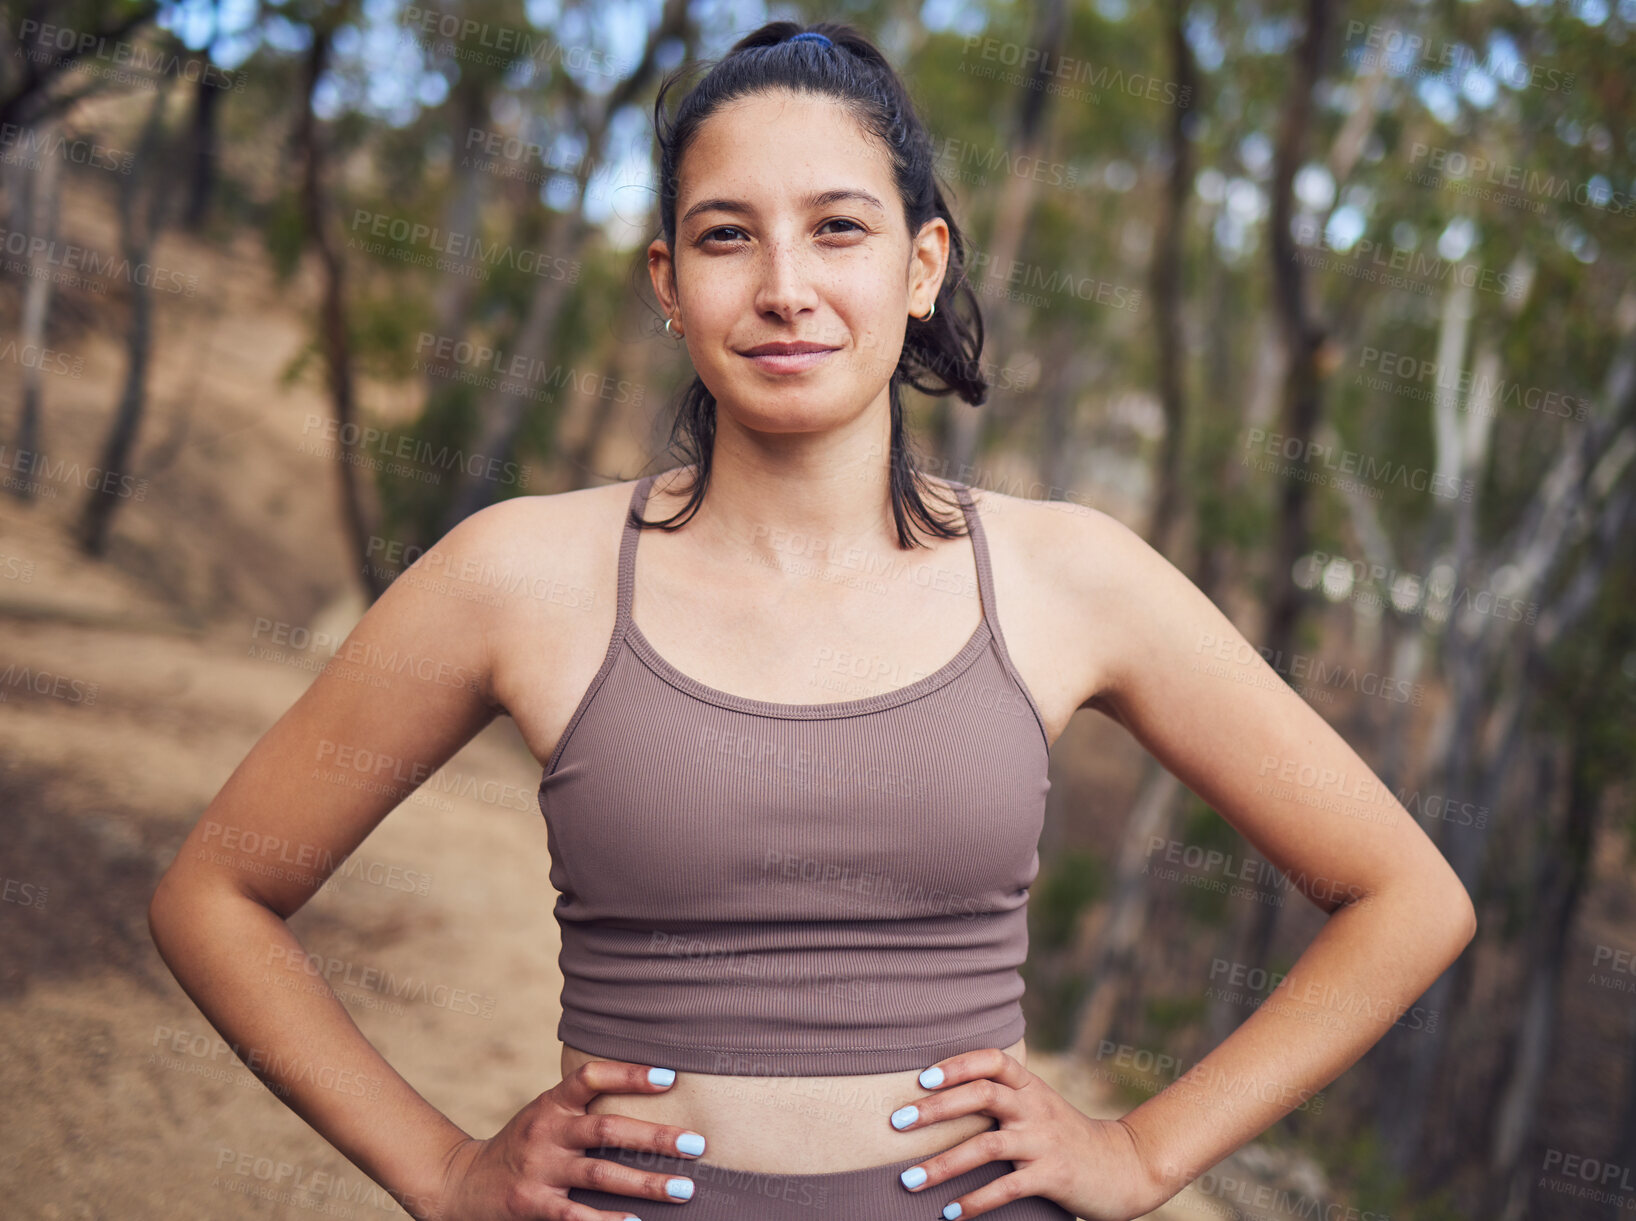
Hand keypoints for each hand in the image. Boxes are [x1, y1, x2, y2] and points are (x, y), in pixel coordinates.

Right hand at [431, 1058, 709, 1219]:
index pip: (590, 1077)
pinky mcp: (533, 1205)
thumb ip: (585, 1106)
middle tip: (698, 1143)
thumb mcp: (546, 1114)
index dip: (629, 1074)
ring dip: (646, 1183)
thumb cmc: (522, 1144)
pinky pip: (576, 1215)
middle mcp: (547, 1132)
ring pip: (600, 1174)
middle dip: (656, 1138)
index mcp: (552, 1104)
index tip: (670, 1077)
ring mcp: (540, 1170)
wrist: (462, 1184)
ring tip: (684, 1189)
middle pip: (607, 1129)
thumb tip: (654, 1090)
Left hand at [886, 1047, 1162, 1220]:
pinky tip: (950, 1213)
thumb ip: (1003, 1099)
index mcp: (1030, 1086)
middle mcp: (1035, 1108)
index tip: (922, 1077)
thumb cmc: (1067, 1136)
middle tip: (897, 1122)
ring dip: (943, 1164)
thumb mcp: (1039, 1107)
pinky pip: (1007, 1188)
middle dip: (936, 1108)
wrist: (1124, 1167)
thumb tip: (941, 1099)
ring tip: (909, 1180)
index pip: (992, 1060)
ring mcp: (1044, 1141)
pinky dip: (975, 1201)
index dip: (957, 1064)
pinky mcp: (1052, 1176)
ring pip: (987, 1146)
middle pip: (982, 1095)